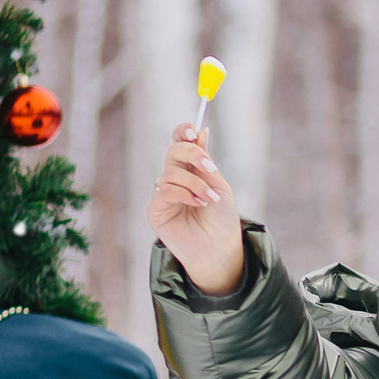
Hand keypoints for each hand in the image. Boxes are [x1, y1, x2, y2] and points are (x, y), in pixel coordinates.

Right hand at [146, 123, 246, 295]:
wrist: (220, 248)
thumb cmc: (222, 218)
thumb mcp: (218, 184)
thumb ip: (206, 161)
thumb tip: (201, 131)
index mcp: (190, 169)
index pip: (179, 142)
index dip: (183, 132)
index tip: (194, 132)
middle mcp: (174, 178)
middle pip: (173, 151)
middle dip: (192, 154)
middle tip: (210, 168)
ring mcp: (163, 193)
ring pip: (171, 173)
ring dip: (195, 184)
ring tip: (209, 199)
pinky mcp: (156, 210)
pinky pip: (165, 190)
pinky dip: (183, 194)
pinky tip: (197, 204)